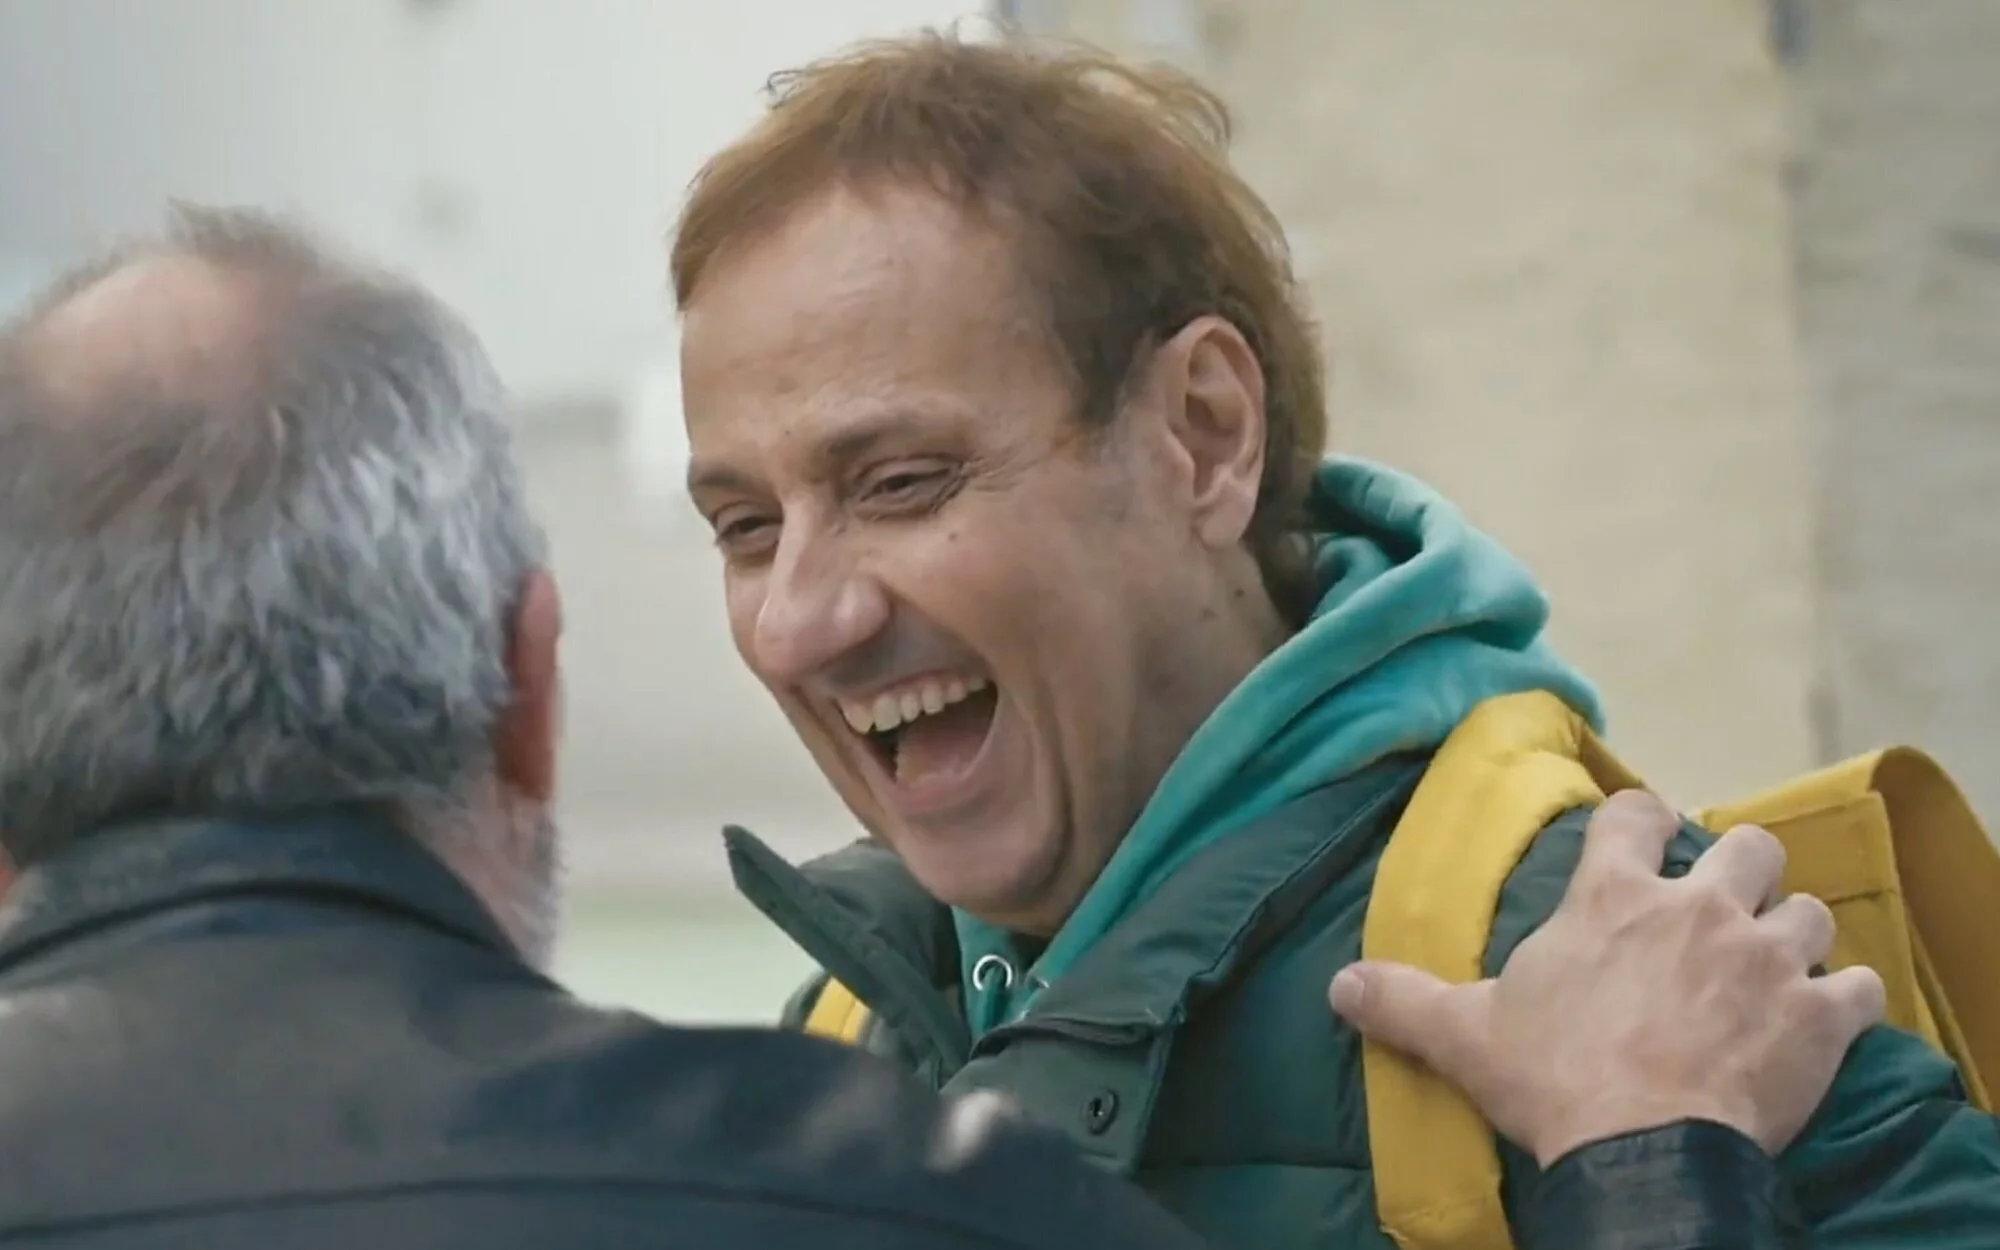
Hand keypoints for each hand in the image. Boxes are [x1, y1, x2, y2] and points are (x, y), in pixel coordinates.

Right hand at [1329, 789, 1885, 1165]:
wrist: (1642, 1150)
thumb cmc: (1552, 1079)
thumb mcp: (1465, 1036)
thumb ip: (1403, 1001)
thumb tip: (1337, 985)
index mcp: (1613, 898)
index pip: (1636, 814)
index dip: (1642, 817)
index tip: (1645, 831)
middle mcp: (1698, 908)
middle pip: (1748, 845)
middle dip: (1741, 869)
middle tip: (1721, 906)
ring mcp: (1767, 957)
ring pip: (1808, 911)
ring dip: (1794, 935)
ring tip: (1775, 967)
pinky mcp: (1819, 1017)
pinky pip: (1859, 987)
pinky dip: (1846, 1001)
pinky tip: (1826, 1019)